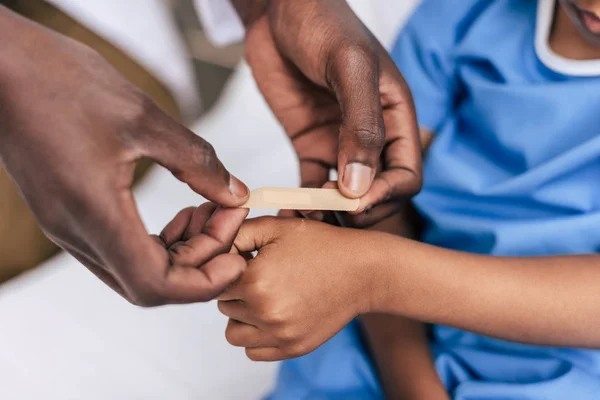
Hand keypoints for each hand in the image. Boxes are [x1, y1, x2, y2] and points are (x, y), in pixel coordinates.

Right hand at [0, 8, 248, 304]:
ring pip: (136, 269)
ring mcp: (67, 226)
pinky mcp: (68, 213)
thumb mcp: (144, 118)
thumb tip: (235, 196)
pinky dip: (160, 240)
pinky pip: (121, 247)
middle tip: (229, 216)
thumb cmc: (60, 81)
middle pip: (149, 284)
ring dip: (182, 251)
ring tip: (210, 210)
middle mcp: (76, 233)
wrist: (0, 65)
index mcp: (94, 214)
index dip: (204, 281)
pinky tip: (182, 210)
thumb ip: (197, 163)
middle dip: (201, 260)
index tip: (238, 252)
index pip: (155, 286)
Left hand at [217, 217, 374, 360]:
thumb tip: (211, 244)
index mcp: (255, 280)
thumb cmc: (321, 245)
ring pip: (233, 332)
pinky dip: (257, 336)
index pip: (215, 279)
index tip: (247, 261)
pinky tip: (274, 314)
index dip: (229, 267)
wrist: (363, 271)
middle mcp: (264, 312)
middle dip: (236, 290)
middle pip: (223, 305)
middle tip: (261, 276)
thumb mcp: (277, 227)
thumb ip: (236, 232)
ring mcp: (279, 334)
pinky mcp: (292, 348)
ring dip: (242, 316)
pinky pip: (253, 351)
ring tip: (265, 297)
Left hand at [235, 0, 421, 226]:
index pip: (406, 175)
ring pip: (344, 195)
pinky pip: (312, 185)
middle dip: (355, 210)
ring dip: (328, 214)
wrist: (279, 10)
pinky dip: (302, 204)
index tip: (352, 202)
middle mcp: (372, 136)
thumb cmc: (322, 24)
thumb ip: (361, 125)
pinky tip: (287, 214)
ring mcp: (340, 143)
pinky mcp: (311, 144)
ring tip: (302, 218)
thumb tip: (360, 186)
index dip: (385, 196)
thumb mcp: (350, 68)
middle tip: (323, 214)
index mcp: (395, 117)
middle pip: (376, 192)